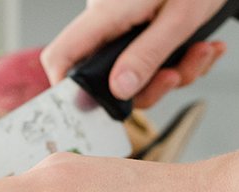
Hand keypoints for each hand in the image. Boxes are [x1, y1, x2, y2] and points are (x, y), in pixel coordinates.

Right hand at [40, 0, 227, 107]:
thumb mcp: (180, 18)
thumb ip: (147, 55)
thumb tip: (119, 89)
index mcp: (105, 14)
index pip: (61, 56)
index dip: (66, 87)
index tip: (90, 107)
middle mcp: (106, 22)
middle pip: (104, 76)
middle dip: (148, 86)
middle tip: (176, 75)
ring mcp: (121, 26)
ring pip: (132, 73)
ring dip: (172, 73)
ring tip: (200, 52)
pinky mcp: (137, 29)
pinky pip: (147, 60)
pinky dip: (178, 61)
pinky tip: (197, 48)